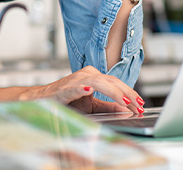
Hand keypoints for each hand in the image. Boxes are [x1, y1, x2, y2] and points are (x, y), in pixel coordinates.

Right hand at [19, 66, 144, 113]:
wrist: (41, 100)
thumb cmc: (67, 101)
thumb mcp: (91, 105)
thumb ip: (108, 105)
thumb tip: (126, 108)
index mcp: (94, 76)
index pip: (117, 83)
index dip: (130, 93)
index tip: (141, 104)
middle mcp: (87, 74)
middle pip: (112, 81)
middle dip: (128, 94)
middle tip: (139, 105)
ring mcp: (76, 79)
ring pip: (99, 82)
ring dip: (114, 92)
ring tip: (125, 101)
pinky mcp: (64, 88)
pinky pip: (75, 86)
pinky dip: (82, 88)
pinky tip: (88, 91)